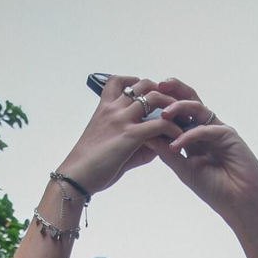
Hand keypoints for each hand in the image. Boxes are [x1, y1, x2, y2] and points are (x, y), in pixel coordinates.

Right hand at [55, 76, 180, 197]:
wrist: (76, 176)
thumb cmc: (91, 164)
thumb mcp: (112, 146)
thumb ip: (134, 140)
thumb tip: (157, 142)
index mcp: (104, 108)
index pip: (118, 81)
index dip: (135, 82)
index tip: (148, 95)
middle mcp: (113, 109)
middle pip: (143, 84)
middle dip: (163, 92)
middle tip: (175, 108)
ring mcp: (121, 119)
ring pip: (154, 97)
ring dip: (172, 106)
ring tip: (181, 120)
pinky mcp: (130, 135)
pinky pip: (160, 124)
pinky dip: (174, 129)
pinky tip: (178, 139)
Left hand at [151, 78, 257, 225]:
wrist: (239, 203)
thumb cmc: (214, 189)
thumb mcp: (183, 169)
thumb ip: (166, 152)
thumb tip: (143, 137)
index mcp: (193, 137)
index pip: (176, 115)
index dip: (160, 107)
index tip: (140, 104)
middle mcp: (205, 129)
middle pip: (188, 103)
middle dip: (172, 92)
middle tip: (154, 87)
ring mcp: (217, 130)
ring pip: (197, 108)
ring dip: (179, 107)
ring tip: (163, 114)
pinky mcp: (228, 135)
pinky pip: (206, 129)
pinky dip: (190, 135)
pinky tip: (176, 145)